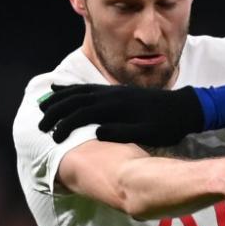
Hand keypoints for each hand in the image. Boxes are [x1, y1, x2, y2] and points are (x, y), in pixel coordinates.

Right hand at [40, 83, 203, 144]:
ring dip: (60, 97)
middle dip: (55, 110)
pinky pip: (90, 88)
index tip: (53, 137)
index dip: (65, 125)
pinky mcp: (118, 91)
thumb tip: (97, 133)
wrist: (184, 108)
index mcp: (116, 107)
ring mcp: (114, 91)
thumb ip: (122, 132)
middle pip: (76, 100)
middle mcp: (111, 95)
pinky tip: (67, 91)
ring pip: (80, 91)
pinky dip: (74, 89)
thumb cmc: (166, 125)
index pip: (82, 114)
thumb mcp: (147, 133)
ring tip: (43, 102)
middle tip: (40, 122)